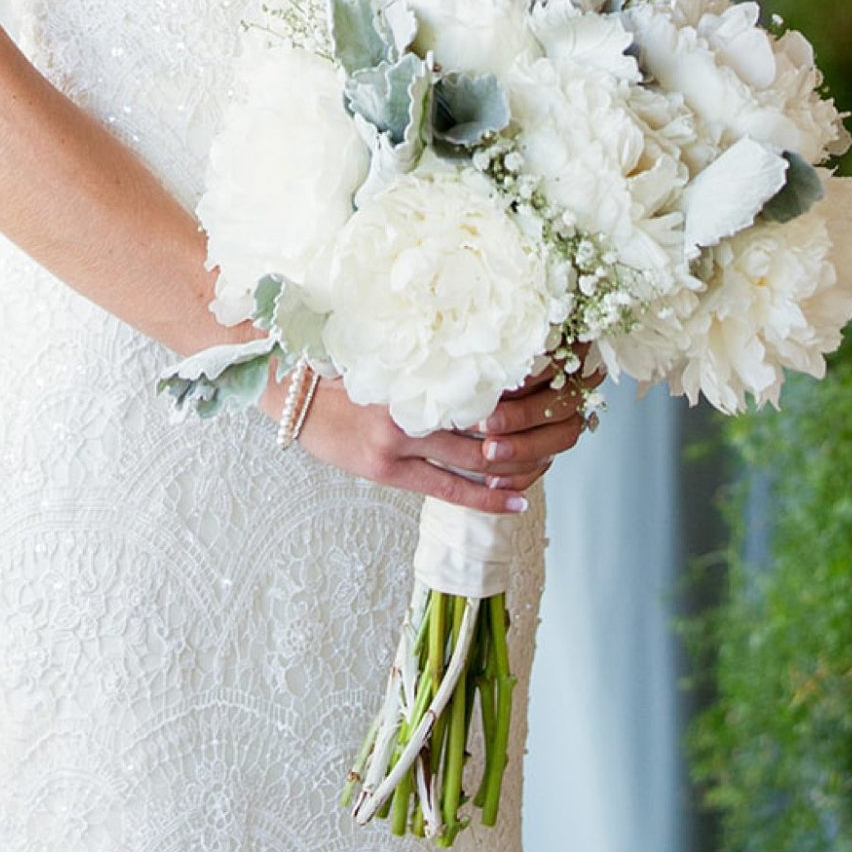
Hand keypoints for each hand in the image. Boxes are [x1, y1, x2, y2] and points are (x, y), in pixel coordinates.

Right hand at [269, 362, 592, 513]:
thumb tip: (484, 351)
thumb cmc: (339, 366)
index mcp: (419, 368)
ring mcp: (402, 440)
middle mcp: (415, 401)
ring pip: (477, 456)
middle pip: (489, 419)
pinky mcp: (390, 470)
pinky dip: (486, 497)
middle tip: (561, 431)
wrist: (290, 393)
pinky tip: (516, 501)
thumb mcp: (388, 350)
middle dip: (528, 429)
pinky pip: (449, 488)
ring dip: (514, 463)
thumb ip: (432, 357)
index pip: (486, 379)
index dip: (524, 387)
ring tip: (546, 467)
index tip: (556, 387)